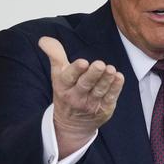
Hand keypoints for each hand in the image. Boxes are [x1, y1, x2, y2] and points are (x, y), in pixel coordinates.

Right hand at [38, 36, 124, 157]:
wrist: (72, 124)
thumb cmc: (66, 92)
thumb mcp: (57, 75)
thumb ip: (54, 55)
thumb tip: (44, 39)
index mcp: (63, 86)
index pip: (69, 77)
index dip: (76, 70)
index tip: (83, 62)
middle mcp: (76, 96)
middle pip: (85, 84)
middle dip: (93, 74)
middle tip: (100, 64)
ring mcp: (91, 104)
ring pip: (99, 91)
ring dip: (106, 80)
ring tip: (111, 70)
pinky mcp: (104, 109)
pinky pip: (110, 98)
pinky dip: (116, 88)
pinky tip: (119, 77)